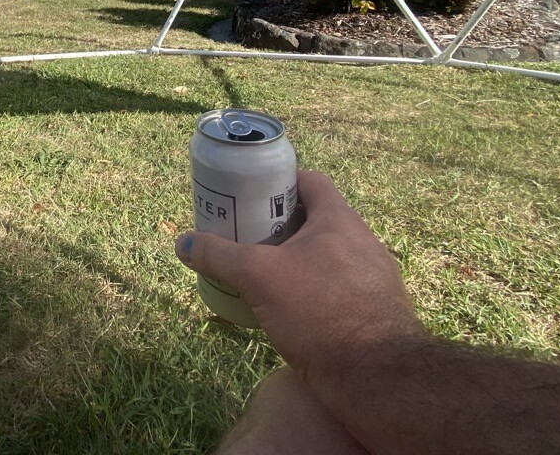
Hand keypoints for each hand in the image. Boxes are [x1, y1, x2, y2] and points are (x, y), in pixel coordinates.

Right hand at [176, 170, 427, 392]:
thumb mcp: (258, 278)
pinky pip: (341, 288)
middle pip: (317, 220)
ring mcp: (375, 277)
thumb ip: (219, 256)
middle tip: (249, 239)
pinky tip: (293, 311)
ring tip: (266, 277)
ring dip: (299, 262)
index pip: (310, 181)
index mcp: (340, 220)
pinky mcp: (377, 311)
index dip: (279, 184)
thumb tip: (182, 243)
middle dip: (282, 228)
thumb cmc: (318, 311)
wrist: (376, 377)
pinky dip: (315, 291)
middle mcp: (363, 242)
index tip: (252, 198)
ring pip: (328, 257)